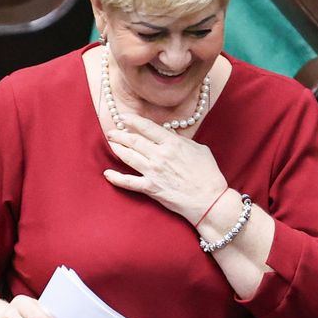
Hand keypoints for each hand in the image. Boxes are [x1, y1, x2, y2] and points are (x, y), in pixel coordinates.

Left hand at [103, 116, 229, 225]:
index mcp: (172, 143)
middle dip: (120, 134)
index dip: (132, 120)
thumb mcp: (199, 149)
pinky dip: (116, 178)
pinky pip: (129, 182)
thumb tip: (169, 134)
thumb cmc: (208, 174)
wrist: (210, 200)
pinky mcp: (151, 188)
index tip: (123, 117)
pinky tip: (107, 174)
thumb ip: (181, 140)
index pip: (146, 127)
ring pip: (128, 157)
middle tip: (112, 131)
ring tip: (110, 143)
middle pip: (133, 140)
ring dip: (117, 148)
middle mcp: (159, 155)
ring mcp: (153, 172)